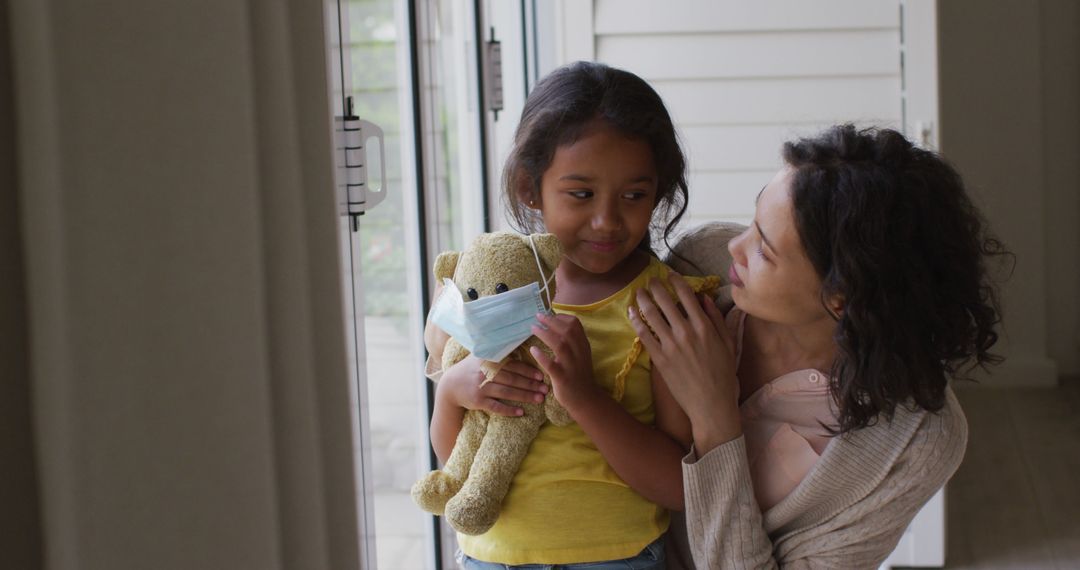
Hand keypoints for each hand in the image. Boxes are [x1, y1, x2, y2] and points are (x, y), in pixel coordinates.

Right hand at [440, 355, 548, 416]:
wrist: (451, 385)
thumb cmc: (472, 369)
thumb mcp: (481, 356)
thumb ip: (499, 352)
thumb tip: (522, 343)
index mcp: (488, 360)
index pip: (512, 365)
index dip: (528, 370)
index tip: (542, 375)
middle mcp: (485, 373)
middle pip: (512, 379)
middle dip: (530, 384)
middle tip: (545, 389)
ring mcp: (481, 388)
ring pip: (507, 392)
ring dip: (525, 396)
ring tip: (539, 399)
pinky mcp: (478, 401)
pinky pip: (496, 407)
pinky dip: (509, 410)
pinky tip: (521, 412)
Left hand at [529, 313, 602, 414]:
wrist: (586, 399)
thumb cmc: (579, 375)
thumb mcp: (580, 355)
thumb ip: (572, 342)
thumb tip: (555, 326)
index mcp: (583, 346)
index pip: (575, 324)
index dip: (561, 317)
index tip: (549, 314)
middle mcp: (579, 353)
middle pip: (567, 331)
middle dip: (551, 321)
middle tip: (537, 316)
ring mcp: (571, 366)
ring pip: (560, 345)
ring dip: (545, 334)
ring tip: (533, 328)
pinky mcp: (563, 378)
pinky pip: (551, 365)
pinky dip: (541, 356)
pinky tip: (533, 350)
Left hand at [629, 274, 740, 448]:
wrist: (711, 405)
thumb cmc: (723, 376)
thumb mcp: (728, 344)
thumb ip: (717, 319)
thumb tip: (704, 298)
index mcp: (704, 326)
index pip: (686, 294)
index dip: (675, 280)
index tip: (669, 274)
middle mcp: (686, 332)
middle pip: (665, 300)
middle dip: (655, 285)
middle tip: (650, 280)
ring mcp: (671, 345)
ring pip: (651, 314)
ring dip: (642, 298)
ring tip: (639, 291)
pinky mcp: (659, 359)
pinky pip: (643, 334)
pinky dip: (635, 320)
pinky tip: (631, 311)